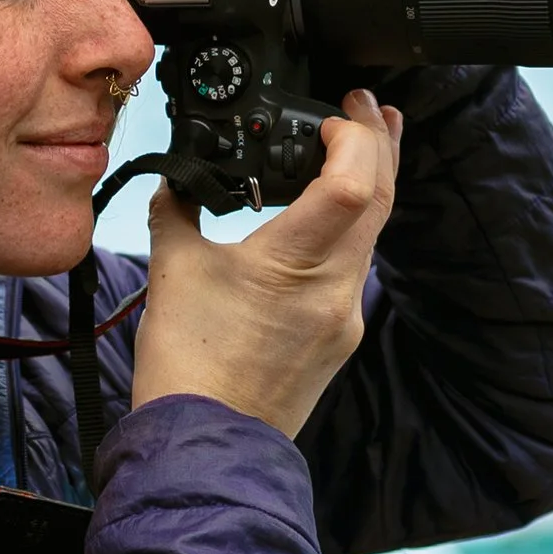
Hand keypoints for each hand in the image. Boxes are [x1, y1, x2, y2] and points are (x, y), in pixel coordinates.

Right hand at [130, 92, 402, 437]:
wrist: (205, 447)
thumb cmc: (187, 367)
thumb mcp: (172, 271)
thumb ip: (177, 211)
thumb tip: (178, 184)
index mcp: (293, 265)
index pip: (352, 183)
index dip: (353, 137)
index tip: (333, 114)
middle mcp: (334, 289)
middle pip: (379, 199)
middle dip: (379, 144)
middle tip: (369, 106)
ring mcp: (343, 316)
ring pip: (372, 233)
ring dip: (370, 184)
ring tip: (360, 146)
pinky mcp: (338, 337)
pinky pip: (355, 266)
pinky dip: (351, 227)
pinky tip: (330, 215)